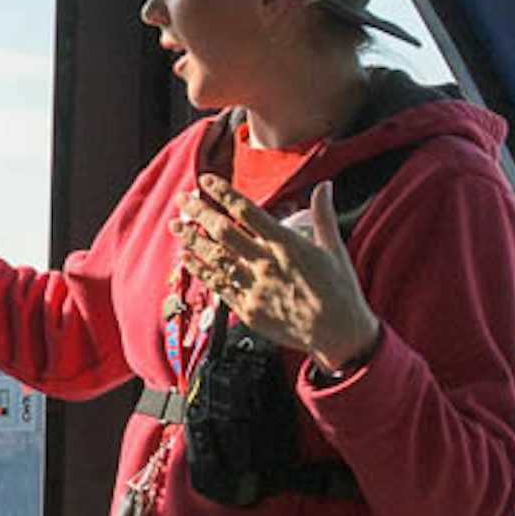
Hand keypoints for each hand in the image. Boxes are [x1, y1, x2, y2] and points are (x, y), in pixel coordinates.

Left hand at [177, 171, 381, 371]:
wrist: (339, 334)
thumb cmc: (340, 289)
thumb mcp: (334, 248)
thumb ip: (323, 215)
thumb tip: (325, 186)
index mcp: (286, 244)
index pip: (247, 211)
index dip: (223, 193)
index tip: (205, 180)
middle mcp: (266, 264)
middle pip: (223, 231)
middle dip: (199, 212)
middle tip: (181, 199)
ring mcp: (254, 288)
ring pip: (215, 258)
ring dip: (192, 240)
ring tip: (175, 225)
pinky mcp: (248, 310)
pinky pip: (218, 286)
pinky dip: (200, 270)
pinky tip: (186, 258)